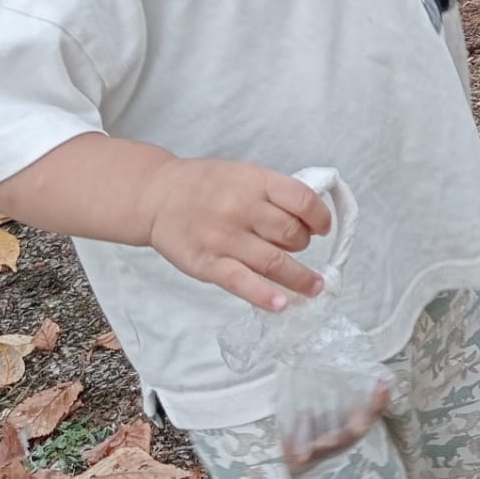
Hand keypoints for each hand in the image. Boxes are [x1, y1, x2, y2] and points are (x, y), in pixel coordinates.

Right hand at [142, 159, 333, 310]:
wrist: (157, 196)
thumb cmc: (206, 185)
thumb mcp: (245, 174)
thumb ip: (274, 194)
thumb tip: (311, 219)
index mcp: (256, 181)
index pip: (303, 200)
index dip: (320, 217)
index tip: (322, 228)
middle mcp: (243, 208)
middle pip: (291, 234)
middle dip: (303, 245)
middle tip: (298, 248)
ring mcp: (225, 238)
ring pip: (274, 262)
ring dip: (300, 278)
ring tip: (314, 287)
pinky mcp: (208, 264)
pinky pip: (241, 282)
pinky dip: (264, 295)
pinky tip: (281, 304)